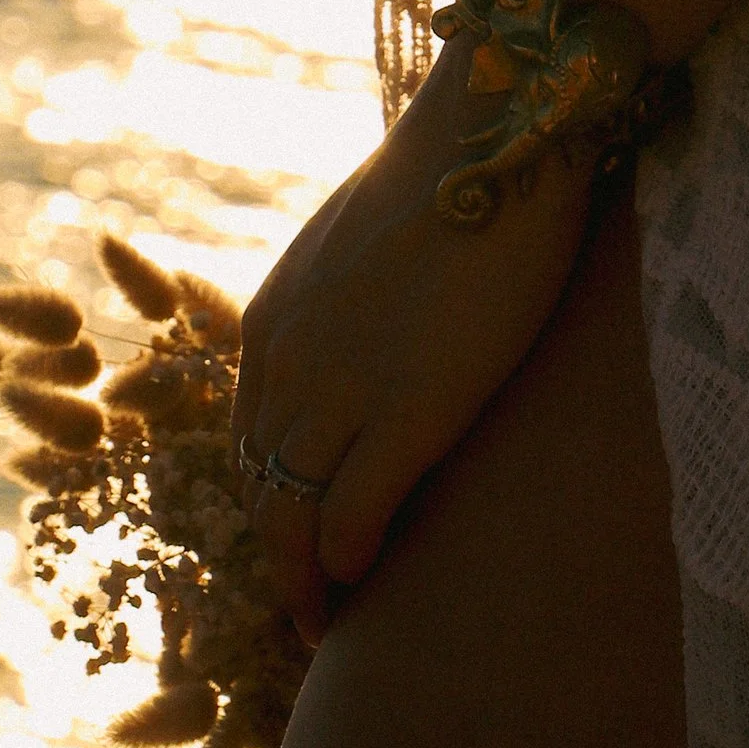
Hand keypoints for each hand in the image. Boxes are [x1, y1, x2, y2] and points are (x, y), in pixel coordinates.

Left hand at [232, 32, 597, 641]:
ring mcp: (340, 389)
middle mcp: (285, 360)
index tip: (298, 530)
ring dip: (305, 578)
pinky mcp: (406, 413)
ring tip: (329, 617)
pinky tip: (367, 580)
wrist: (499, 130)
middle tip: (309, 599)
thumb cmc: (452, 175)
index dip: (270, 495)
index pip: (249, 440)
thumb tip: (368, 337)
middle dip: (279, 553)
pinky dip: (349, 563)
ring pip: (290, 519)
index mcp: (270, 319)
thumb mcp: (361, 245)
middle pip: (260, 488)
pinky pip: (351, 521)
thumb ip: (341, 304)